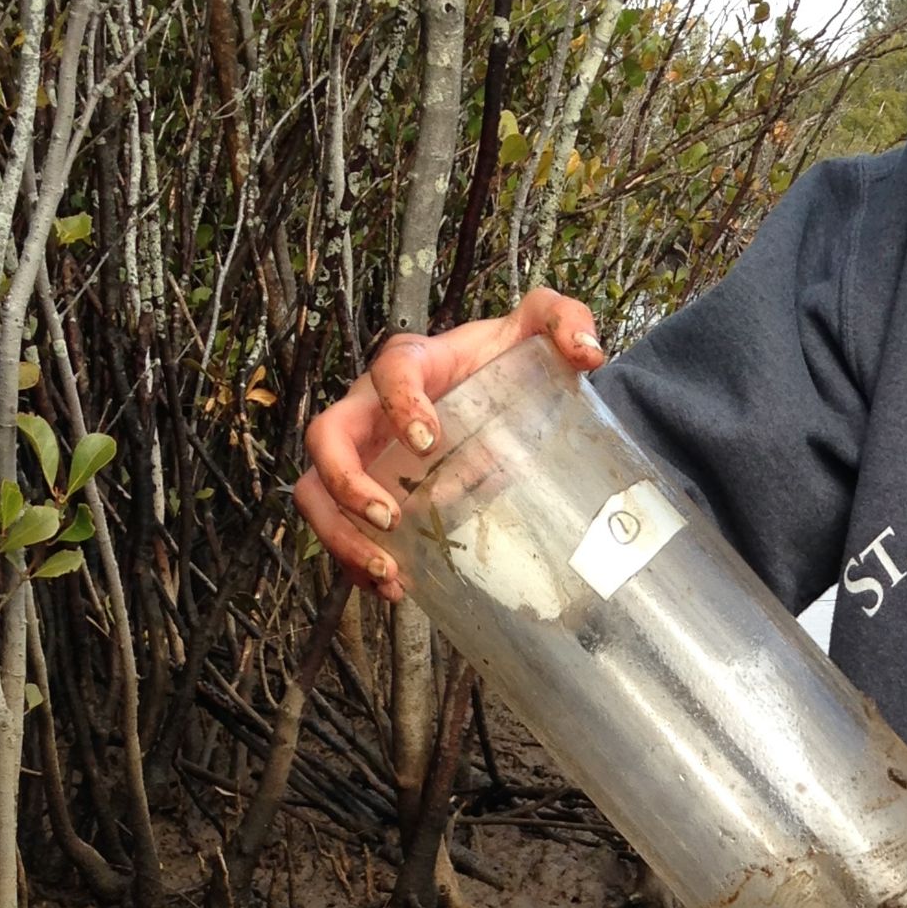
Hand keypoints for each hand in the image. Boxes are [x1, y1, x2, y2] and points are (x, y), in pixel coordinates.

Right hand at [295, 289, 605, 593]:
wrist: (496, 392)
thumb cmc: (504, 358)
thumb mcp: (537, 328)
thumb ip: (565, 320)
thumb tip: (588, 355)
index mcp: (410, 362)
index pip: (388, 372)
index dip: (399, 404)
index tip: (429, 441)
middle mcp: (370, 408)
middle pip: (326, 439)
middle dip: (346, 482)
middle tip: (388, 518)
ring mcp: (364, 455)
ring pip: (318, 492)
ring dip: (341, 536)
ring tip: (388, 571)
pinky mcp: (371, 494)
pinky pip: (342, 528)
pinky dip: (358, 563)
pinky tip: (396, 587)